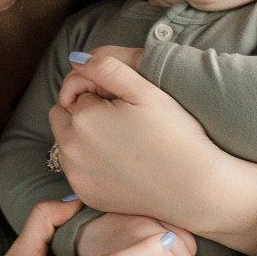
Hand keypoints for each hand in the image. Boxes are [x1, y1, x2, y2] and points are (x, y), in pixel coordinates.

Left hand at [48, 54, 256, 241]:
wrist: (193, 188)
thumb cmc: (174, 135)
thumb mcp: (145, 90)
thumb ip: (106, 67)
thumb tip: (76, 61)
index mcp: (83, 118)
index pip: (77, 93)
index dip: (100, 94)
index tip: (125, 105)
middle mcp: (70, 149)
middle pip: (63, 118)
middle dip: (83, 115)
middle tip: (121, 122)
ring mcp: (76, 175)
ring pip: (67, 145)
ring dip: (84, 140)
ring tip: (122, 144)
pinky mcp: (85, 194)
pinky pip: (78, 170)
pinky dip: (91, 165)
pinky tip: (121, 165)